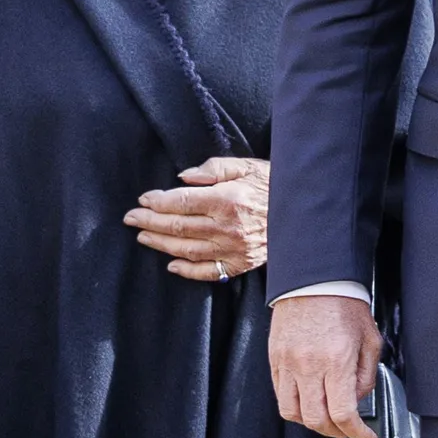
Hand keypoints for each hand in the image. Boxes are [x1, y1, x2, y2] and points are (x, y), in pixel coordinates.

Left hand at [127, 155, 269, 281]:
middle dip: (149, 222)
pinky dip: (187, 270)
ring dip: (160, 244)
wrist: (306, 213)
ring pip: (186, 250)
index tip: (144, 199)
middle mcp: (226, 227)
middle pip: (177, 227)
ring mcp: (233, 249)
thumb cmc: (275, 185)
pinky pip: (208, 271)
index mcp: (226, 199)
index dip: (157, 201)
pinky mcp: (241, 263)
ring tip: (143, 237)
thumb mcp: (247, 166)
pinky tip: (172, 264)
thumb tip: (183, 178)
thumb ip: (213, 169)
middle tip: (131, 218)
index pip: (180, 202)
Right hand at [272, 294, 382, 437]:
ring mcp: (288, 363)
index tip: (365, 435)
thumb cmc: (343, 304)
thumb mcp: (370, 340)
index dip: (356, 433)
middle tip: (347, 428)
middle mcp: (309, 365)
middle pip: (316, 420)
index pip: (343, 413)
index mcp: (337, 360)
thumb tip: (357, 400)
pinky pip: (280, 395)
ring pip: (293, 413)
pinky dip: (295, 406)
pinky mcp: (275, 359)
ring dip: (312, 422)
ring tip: (326, 417)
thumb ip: (366, 375)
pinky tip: (309, 400)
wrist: (314, 280)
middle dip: (335, 432)